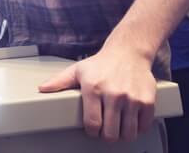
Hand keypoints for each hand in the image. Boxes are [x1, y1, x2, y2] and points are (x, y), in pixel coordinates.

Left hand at [38, 45, 156, 142]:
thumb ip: (59, 81)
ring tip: (118, 127)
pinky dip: (138, 128)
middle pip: (110, 133)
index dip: (92, 131)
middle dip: (106, 135)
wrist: (129, 52)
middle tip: (105, 130)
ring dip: (122, 135)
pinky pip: (143, 127)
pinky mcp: (147, 101)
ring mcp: (131, 98)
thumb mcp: (78, 70)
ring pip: (127, 133)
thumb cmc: (101, 63)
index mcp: (93, 88)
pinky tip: (131, 121)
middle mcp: (113, 94)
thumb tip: (41, 89)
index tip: (93, 129)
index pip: (92, 123)